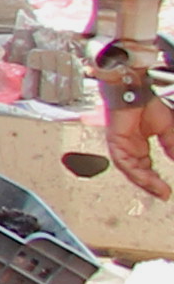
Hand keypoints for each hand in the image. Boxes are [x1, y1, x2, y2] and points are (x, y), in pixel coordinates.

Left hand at [112, 87, 173, 201]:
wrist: (136, 89)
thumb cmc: (148, 104)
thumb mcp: (167, 130)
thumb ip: (171, 146)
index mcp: (138, 144)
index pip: (146, 167)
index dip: (155, 179)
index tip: (165, 190)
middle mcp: (128, 147)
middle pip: (138, 172)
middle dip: (151, 185)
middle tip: (163, 194)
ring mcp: (120, 145)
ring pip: (131, 170)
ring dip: (145, 182)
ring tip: (158, 191)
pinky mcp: (115, 142)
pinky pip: (124, 162)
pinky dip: (136, 172)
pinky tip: (147, 180)